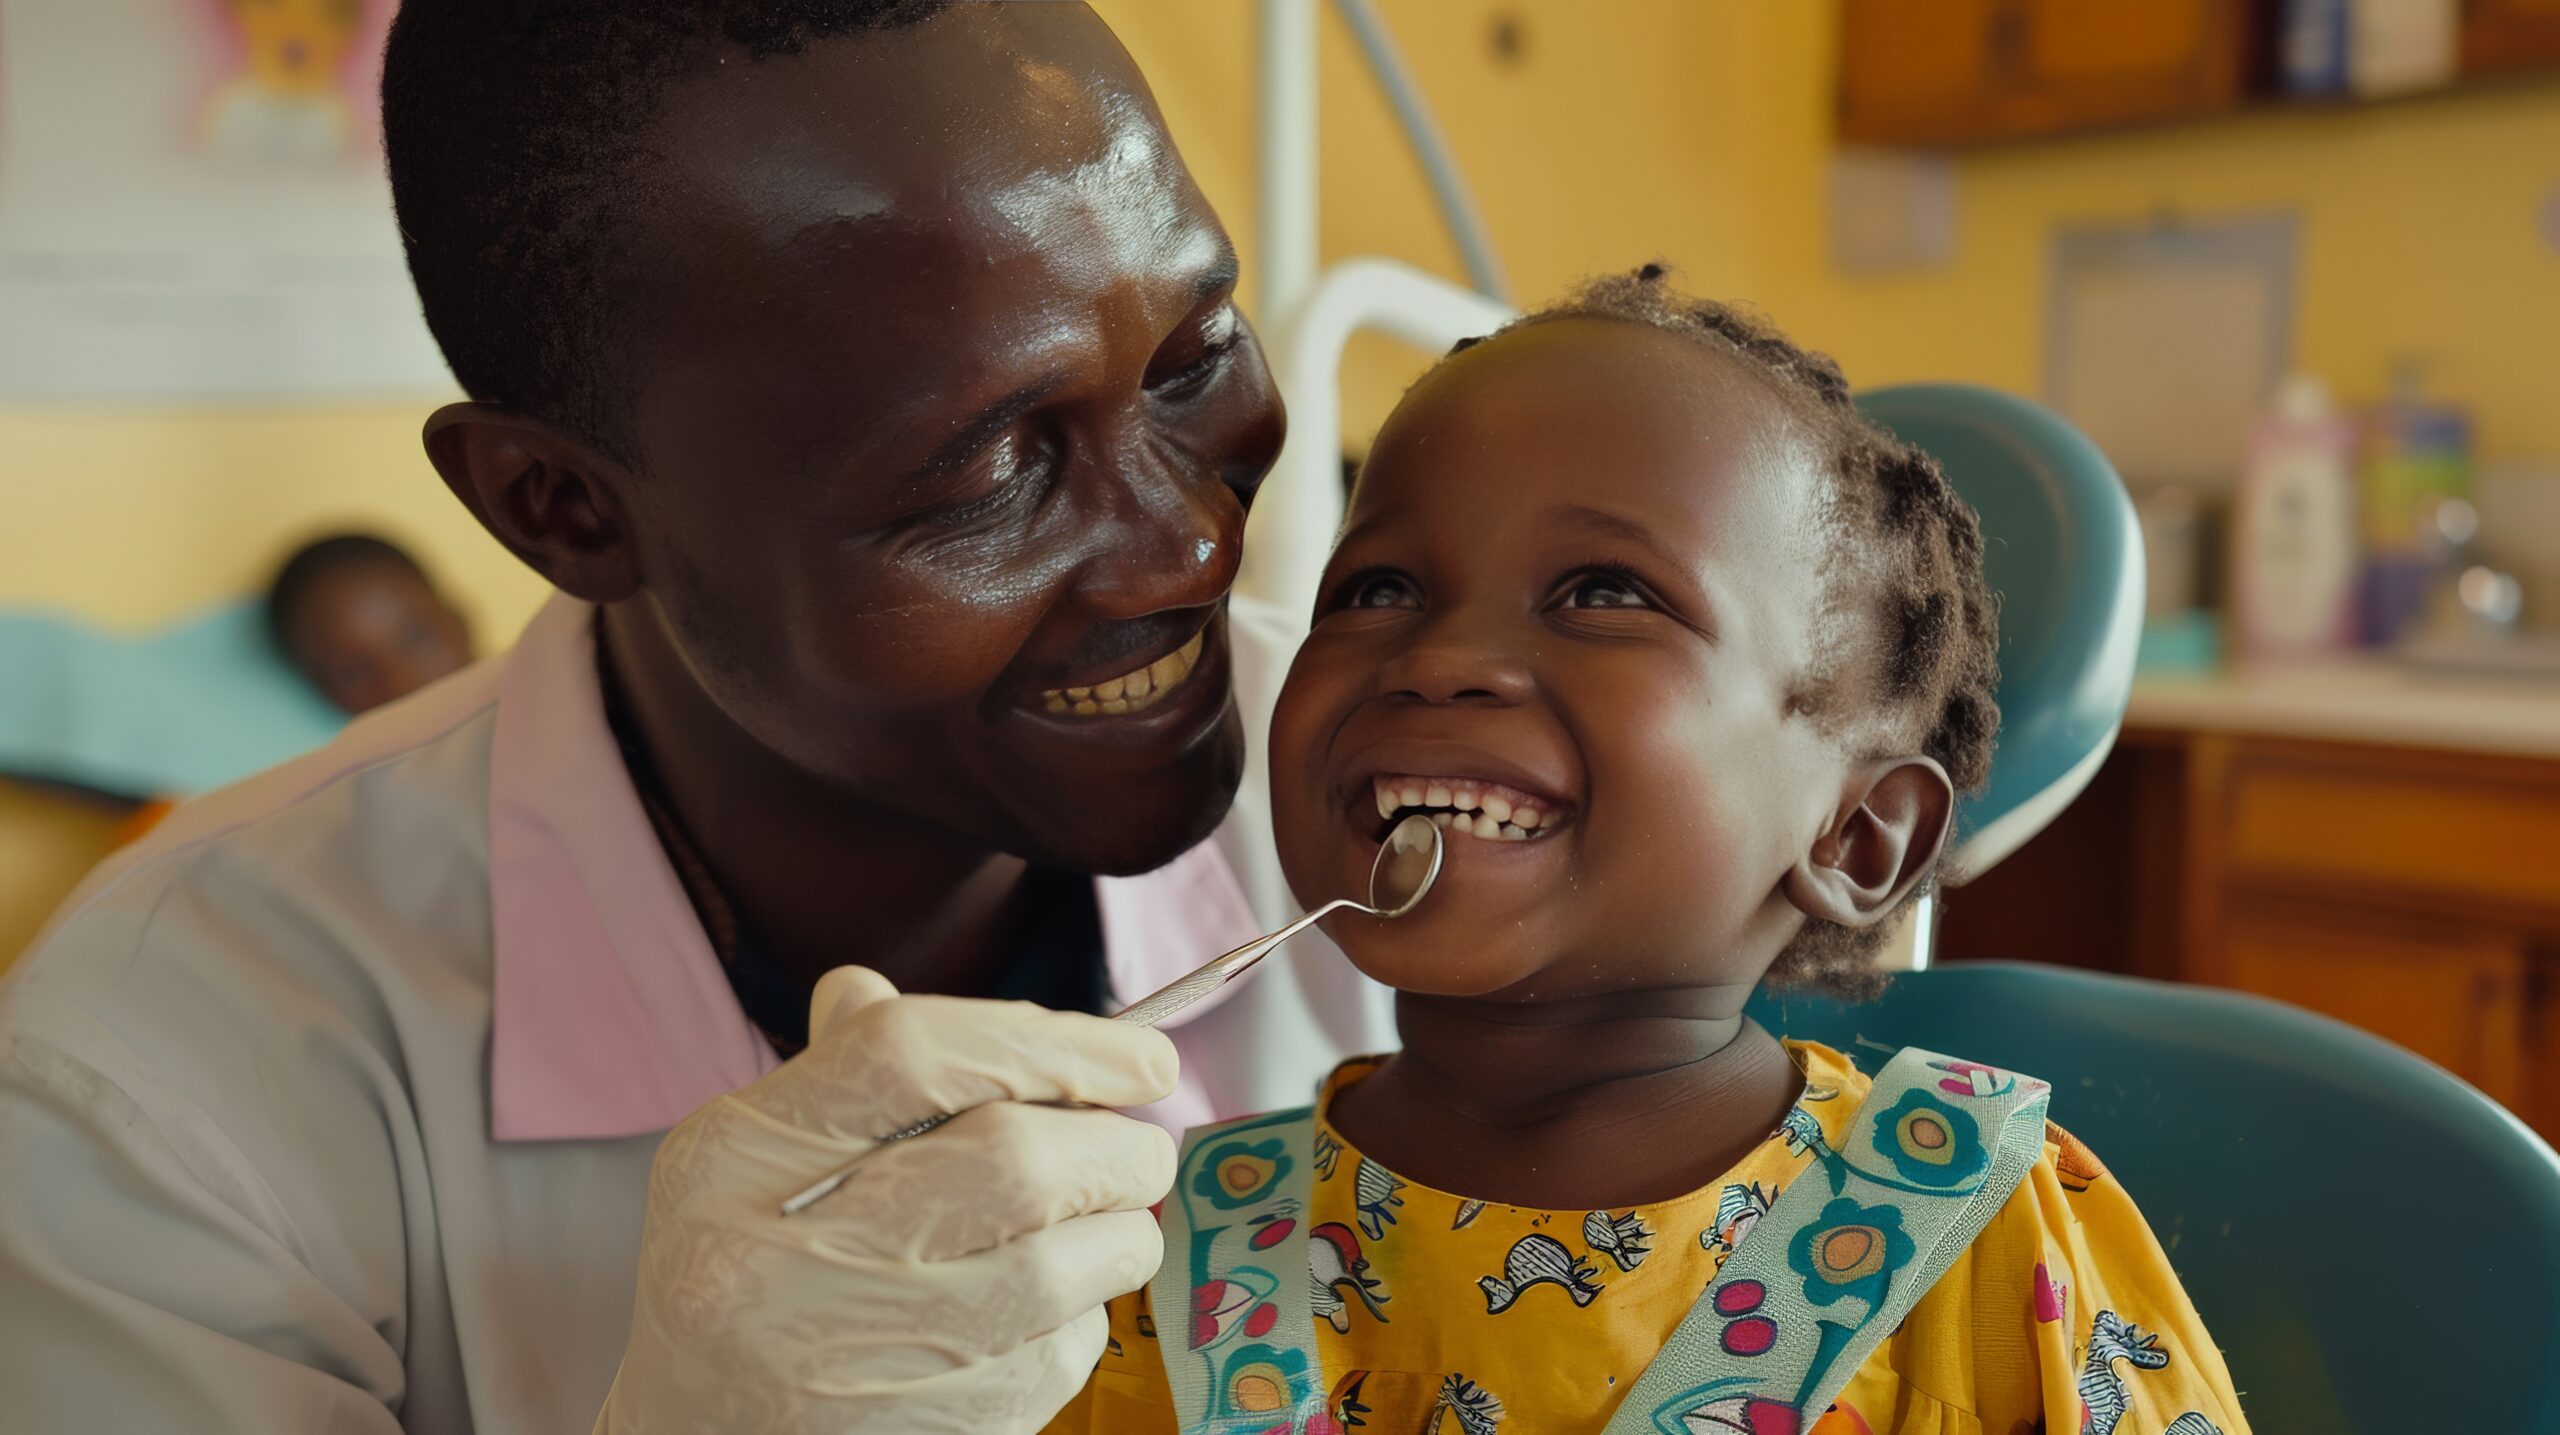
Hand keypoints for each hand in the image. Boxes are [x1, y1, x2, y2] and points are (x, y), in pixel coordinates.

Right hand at [594, 967, 1179, 1433]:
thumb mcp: (742, 1160)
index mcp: (738, 1162)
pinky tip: (1047, 1304)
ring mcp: (856, 1362)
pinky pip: (1057, 1355)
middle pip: (1010, 1160)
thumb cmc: (736, 1280)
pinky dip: (1081, 1313)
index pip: (912, 1055)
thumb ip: (830, 1072)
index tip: (1140, 1053)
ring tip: (1106, 1215)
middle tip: (1138, 1142)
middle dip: (1113, 1142)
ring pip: (1060, 1267)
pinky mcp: (929, 1432)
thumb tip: (880, 987)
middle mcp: (787, 1262)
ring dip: (1119, 1230)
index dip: (1052, 1040)